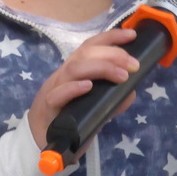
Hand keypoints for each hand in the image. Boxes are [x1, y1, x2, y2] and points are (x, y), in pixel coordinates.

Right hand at [27, 27, 139, 150]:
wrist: (42, 141)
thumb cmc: (70, 117)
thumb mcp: (95, 107)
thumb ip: (111, 99)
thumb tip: (131, 91)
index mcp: (76, 69)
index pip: (91, 46)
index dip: (110, 37)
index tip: (132, 35)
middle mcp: (64, 74)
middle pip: (84, 54)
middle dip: (112, 54)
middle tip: (134, 65)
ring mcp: (54, 89)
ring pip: (73, 69)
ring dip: (101, 68)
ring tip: (122, 76)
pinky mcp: (48, 108)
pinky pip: (57, 95)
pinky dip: (73, 88)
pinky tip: (88, 86)